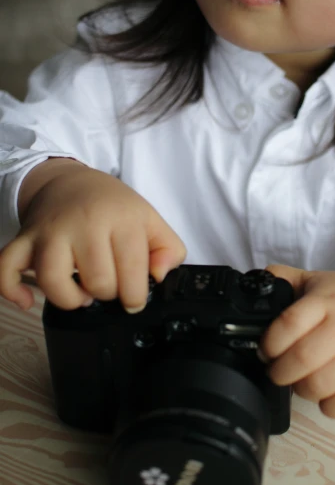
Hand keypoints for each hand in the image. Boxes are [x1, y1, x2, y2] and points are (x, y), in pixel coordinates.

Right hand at [0, 164, 185, 312]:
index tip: (134, 298)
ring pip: (53, 280)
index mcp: (121, 219)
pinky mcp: (25, 238)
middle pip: (97, 281)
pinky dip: (12, 290)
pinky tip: (27, 302)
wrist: (72, 182)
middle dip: (105, 294)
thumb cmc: (114, 207)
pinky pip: (6, 268)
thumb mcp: (151, 221)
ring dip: (69, 299)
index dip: (135, 296)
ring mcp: (50, 231)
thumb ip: (169, 250)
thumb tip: (159, 276)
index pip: (131, 271)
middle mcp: (84, 224)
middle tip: (108, 285)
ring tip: (81, 294)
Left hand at [259, 266, 334, 418]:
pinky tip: (326, 391)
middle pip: (302, 359)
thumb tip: (254, 282)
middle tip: (277, 368)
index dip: (269, 343)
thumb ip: (283, 279)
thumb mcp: (316, 280)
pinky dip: (328, 406)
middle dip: (279, 371)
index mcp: (326, 302)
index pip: (290, 324)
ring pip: (320, 386)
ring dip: (301, 388)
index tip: (265, 349)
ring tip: (301, 378)